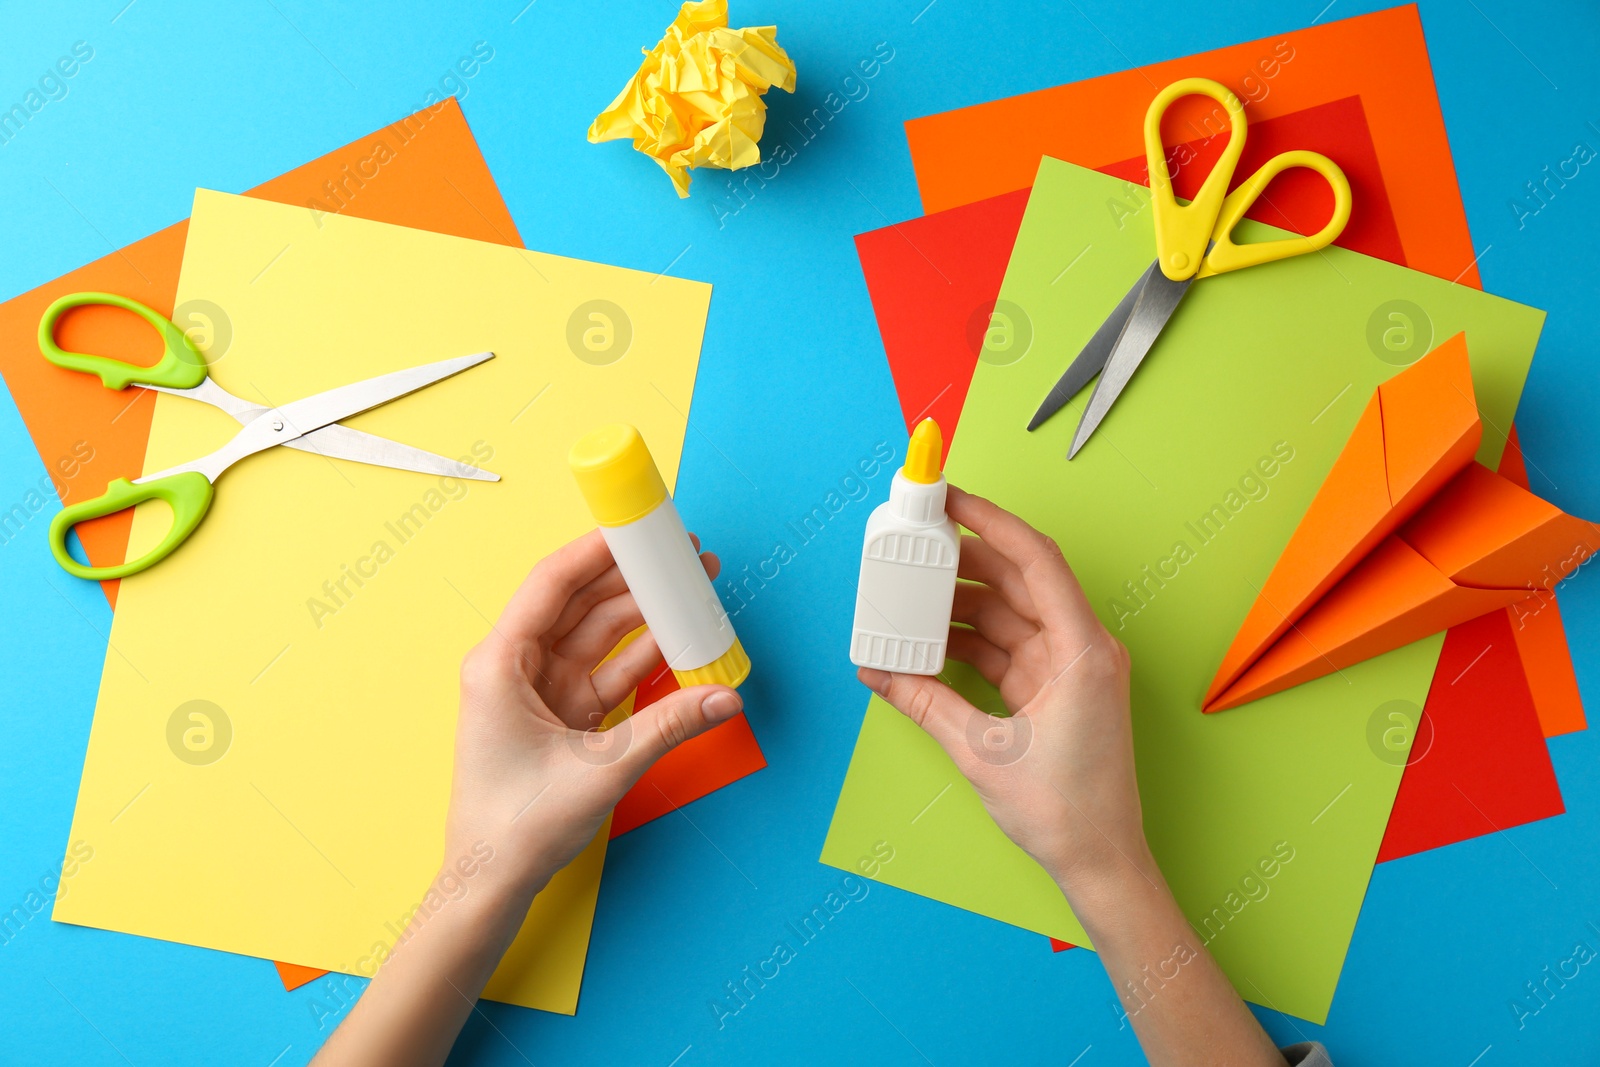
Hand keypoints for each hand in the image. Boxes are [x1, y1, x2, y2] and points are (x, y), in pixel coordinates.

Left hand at [449, 528, 744, 903]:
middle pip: (580, 603)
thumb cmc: (515, 827)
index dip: (599, 550)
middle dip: (634, 579)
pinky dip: (641, 658)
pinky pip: (605, 671)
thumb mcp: (602, 770)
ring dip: (644, 617)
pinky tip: (679, 643)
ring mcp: (539, 691)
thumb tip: (725, 697)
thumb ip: (668, 726)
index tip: (641, 527)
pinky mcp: (560, 715)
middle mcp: (515, 668)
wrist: (491, 884)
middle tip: (683, 558)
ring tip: (692, 594)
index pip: (552, 583)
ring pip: (597, 636)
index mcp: (499, 664)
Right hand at [858, 486, 1148, 900]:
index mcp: (1082, 649)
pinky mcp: (1055, 689)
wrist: (1100, 862)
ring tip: (911, 592)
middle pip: (1018, 579)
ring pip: (1009, 613)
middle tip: (916, 541)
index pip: (1035, 559)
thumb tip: (875, 671)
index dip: (991, 521)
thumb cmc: (1064, 811)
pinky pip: (1007, 646)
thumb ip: (924, 701)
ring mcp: (1070, 668)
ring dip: (961, 603)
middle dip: (965, 559)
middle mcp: (1082, 648)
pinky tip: (928, 640)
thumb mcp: (980, 751)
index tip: (950, 498)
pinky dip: (969, 641)